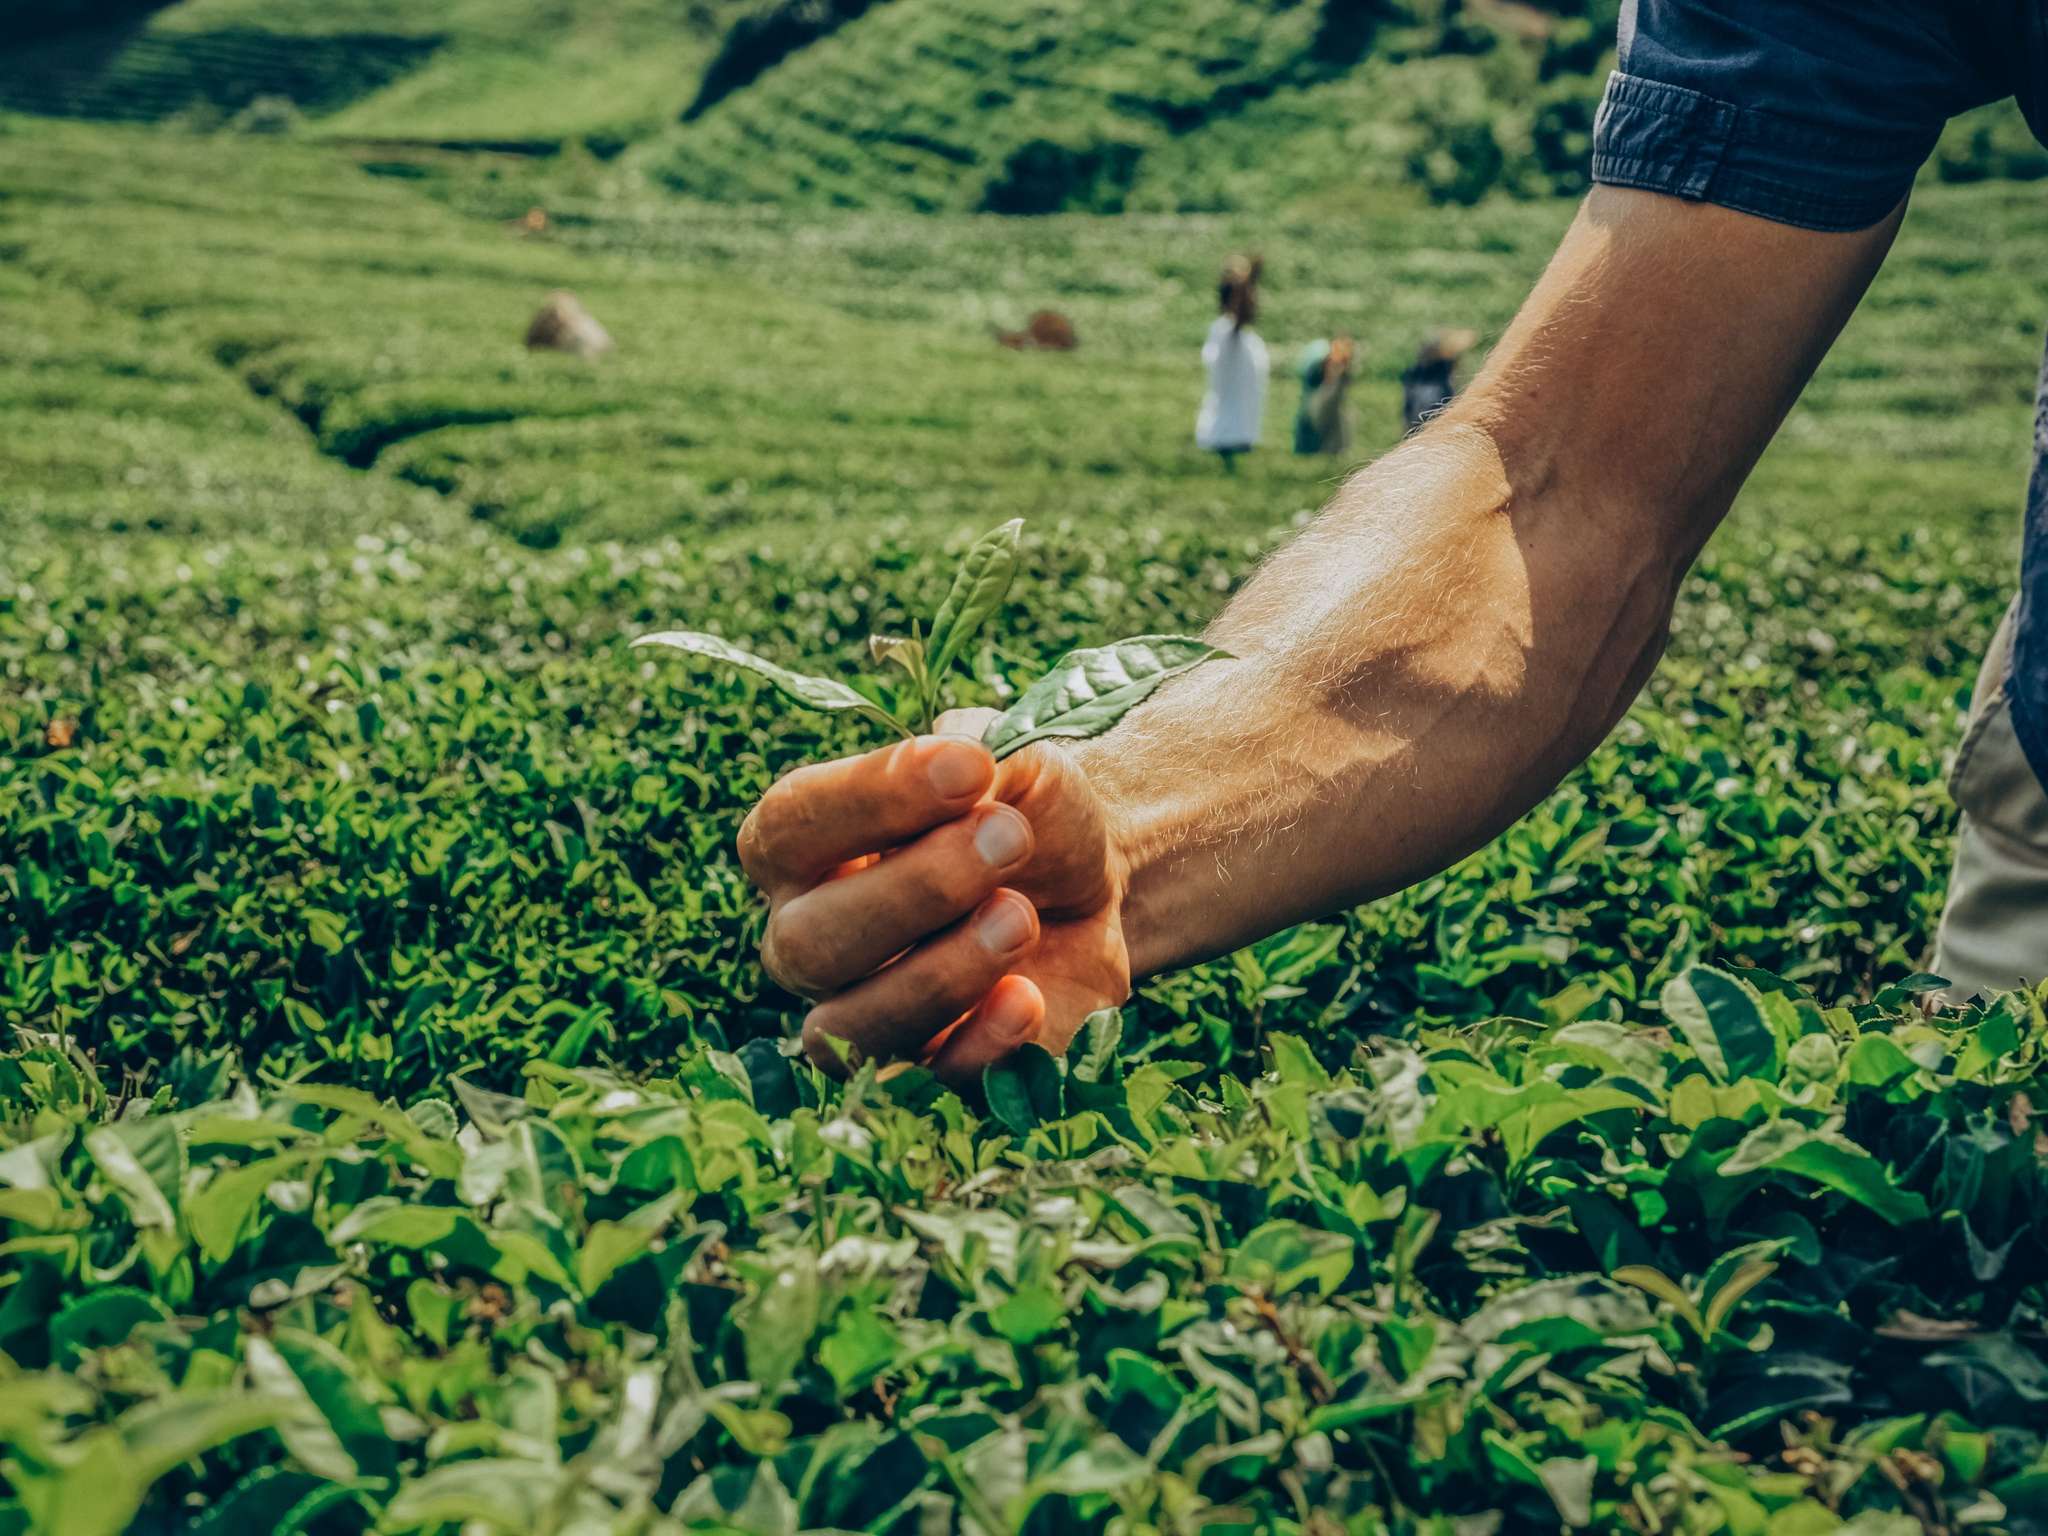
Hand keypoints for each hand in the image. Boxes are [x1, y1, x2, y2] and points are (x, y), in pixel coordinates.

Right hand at [737, 709, 1130, 1083]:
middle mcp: (810, 937)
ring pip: (851, 1028)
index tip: (967, 767)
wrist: (1092, 880)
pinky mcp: (935, 1063)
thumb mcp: (1011, 760)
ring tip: (1020, 917)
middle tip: (1010, 839)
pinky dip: (981, 1043)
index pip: (788, 827)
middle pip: (808, 941)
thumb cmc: (1021, 809)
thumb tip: (974, 781)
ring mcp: (863, 1011)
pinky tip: (1027, 997)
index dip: (867, 798)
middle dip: (916, 889)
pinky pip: (933, 1079)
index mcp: (802, 847)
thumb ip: (982, 756)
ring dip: (939, 972)